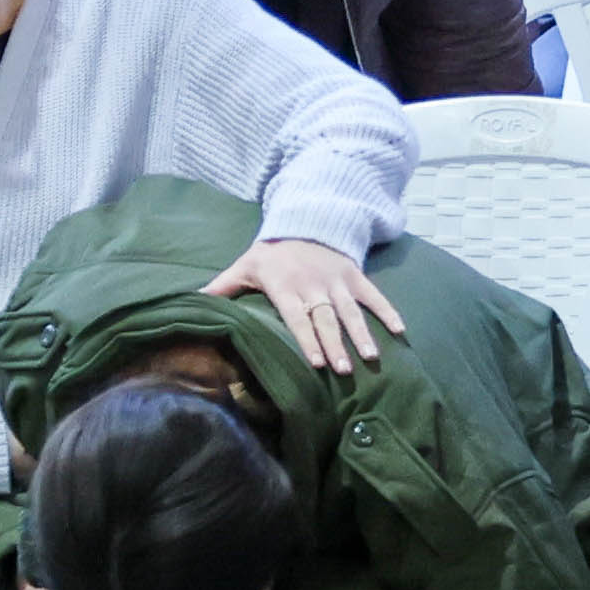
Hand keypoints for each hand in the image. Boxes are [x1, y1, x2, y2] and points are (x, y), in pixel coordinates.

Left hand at [220, 236, 400, 375]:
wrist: (305, 219)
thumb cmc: (272, 252)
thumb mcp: (244, 265)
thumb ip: (221, 287)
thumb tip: (189, 302)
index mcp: (285, 286)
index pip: (296, 317)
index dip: (305, 339)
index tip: (315, 362)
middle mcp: (313, 285)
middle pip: (325, 319)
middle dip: (334, 344)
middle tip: (343, 370)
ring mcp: (337, 281)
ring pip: (351, 310)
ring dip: (362, 334)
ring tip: (370, 357)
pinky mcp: (355, 275)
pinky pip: (374, 295)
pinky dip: (387, 311)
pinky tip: (399, 331)